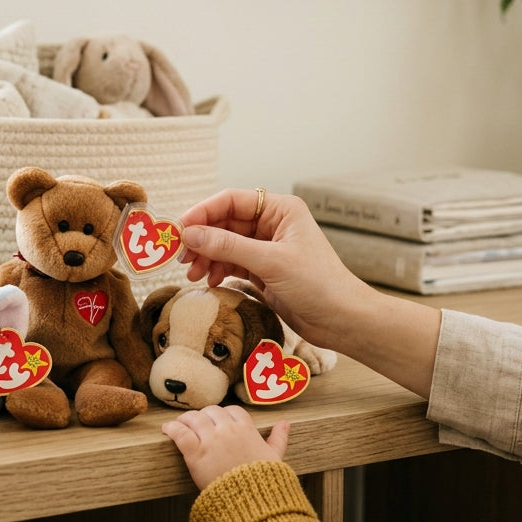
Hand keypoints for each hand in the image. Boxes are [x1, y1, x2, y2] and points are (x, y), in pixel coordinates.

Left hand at [161, 404, 287, 489]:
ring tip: (180, 424)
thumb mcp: (275, 457)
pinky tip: (167, 429)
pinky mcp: (195, 453)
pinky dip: (171, 428)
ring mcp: (210, 440)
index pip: (232, 411)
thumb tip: (286, 423)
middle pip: (210, 411)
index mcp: (246, 429)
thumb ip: (278, 438)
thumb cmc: (264, 482)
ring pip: (193, 418)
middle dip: (204, 416)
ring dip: (185, 419)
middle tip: (197, 424)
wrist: (251, 502)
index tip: (218, 422)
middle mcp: (228, 430)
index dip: (223, 415)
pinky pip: (179, 432)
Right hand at [178, 189, 368, 344]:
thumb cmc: (318, 284)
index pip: (231, 200)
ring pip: (225, 245)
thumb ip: (228, 247)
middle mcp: (272, 224)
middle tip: (180, 257)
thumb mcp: (270, 262)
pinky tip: (209, 281)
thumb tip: (190, 234)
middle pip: (224, 223)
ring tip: (192, 274)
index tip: (179, 230)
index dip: (202, 212)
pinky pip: (231, 263)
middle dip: (201, 239)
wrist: (342, 320)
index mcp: (280, 209)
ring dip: (206, 257)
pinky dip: (217, 270)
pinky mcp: (264, 270)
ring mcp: (267, 248)